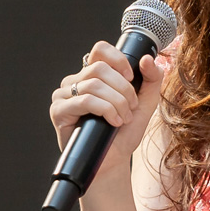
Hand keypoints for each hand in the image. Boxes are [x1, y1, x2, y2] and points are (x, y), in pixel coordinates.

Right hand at [48, 40, 170, 166]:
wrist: (113, 160)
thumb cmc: (124, 132)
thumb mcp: (145, 103)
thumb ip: (151, 79)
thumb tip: (146, 58)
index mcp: (92, 75)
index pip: (100, 50)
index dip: (118, 60)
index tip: (131, 78)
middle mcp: (75, 81)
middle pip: (100, 68)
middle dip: (123, 89)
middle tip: (131, 107)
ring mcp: (64, 95)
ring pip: (94, 84)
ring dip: (117, 103)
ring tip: (123, 118)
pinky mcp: (58, 111)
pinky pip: (85, 100)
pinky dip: (106, 110)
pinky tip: (113, 122)